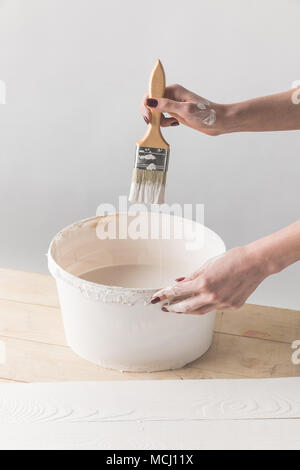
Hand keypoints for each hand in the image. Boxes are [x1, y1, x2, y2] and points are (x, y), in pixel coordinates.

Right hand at [141, 84, 226, 135]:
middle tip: (154, 123)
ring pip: (156, 111)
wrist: (219, 121)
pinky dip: (164, 123)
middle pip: (152, 102)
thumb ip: (167, 106)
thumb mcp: (185, 110)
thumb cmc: (206, 114)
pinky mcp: (177, 113)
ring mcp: (174, 104)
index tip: (148, 117)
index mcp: (173, 90)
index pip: (152, 93)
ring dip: (158, 119)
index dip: (147, 104)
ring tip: (170, 123)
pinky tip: (173, 124)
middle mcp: (172, 95)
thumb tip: (150, 101)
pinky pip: (163, 117)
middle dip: (151, 113)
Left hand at [151, 246, 268, 313]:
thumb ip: (192, 275)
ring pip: (200, 312)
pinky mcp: (232, 306)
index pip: (178, 291)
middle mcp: (212, 296)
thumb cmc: (234, 259)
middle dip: (173, 308)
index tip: (156, 297)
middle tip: (165, 307)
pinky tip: (204, 300)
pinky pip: (215, 309)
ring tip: (180, 308)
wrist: (256, 263)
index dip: (165, 294)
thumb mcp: (208, 264)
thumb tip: (179, 282)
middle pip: (186, 308)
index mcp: (204, 283)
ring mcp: (223, 303)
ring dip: (188, 311)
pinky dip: (207, 305)